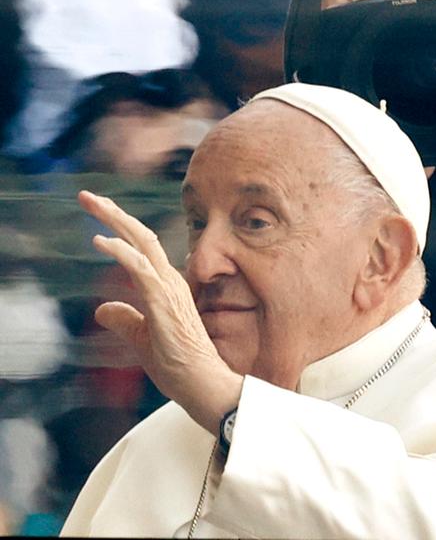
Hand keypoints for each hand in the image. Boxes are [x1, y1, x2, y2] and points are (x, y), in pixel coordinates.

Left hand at [78, 190, 241, 432]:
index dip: (120, 227)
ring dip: (115, 220)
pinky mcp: (164, 302)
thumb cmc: (179, 364)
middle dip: (113, 212)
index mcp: (165, 285)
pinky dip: (121, 251)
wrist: (203, 384)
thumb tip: (104, 308)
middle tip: (87, 196)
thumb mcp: (141, 339)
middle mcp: (169, 280)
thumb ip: (125, 319)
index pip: (142, 247)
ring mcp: (168, 288)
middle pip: (141, 235)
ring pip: (142, 243)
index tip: (98, 214)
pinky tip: (101, 241)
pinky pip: (141, 268)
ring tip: (92, 203)